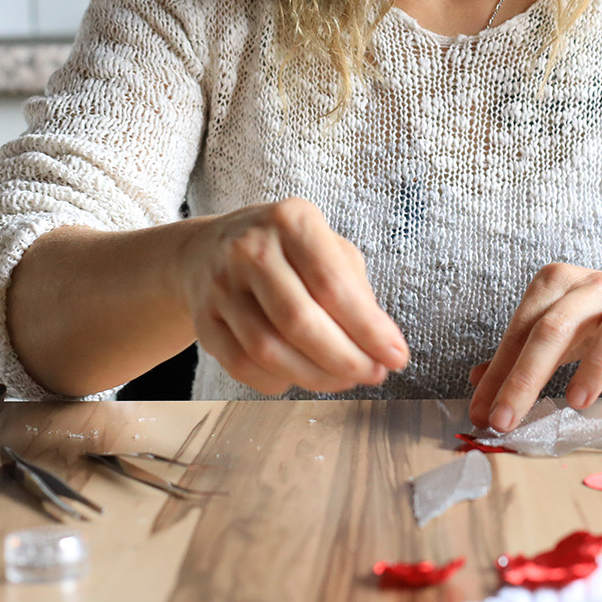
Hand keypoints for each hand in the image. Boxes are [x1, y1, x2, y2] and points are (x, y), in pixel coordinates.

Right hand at [175, 197, 409, 395]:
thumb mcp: (326, 248)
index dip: (369, 329)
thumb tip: (381, 345)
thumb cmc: (283, 251)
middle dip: (346, 359)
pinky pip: (244, 367)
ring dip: (316, 376)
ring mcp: (221, 285)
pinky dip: (280, 381)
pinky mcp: (205, 321)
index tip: (396, 355)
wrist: (208, 251)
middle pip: (300, 321)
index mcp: (291, 220)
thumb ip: (355, 291)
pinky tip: (301, 375)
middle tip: (373, 374)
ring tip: (344, 378)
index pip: (333, 284)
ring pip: (270, 350)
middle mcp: (250, 248)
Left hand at [468, 265, 601, 432]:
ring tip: (576, 404)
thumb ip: (516, 358)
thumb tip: (476, 390)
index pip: (522, 327)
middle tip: (509, 420)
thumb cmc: (600, 325)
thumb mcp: (556, 335)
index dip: (501, 372)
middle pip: (556, 326)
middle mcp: (595, 285)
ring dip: (595, 364)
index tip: (485, 414)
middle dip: (527, 376)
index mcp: (559, 284)